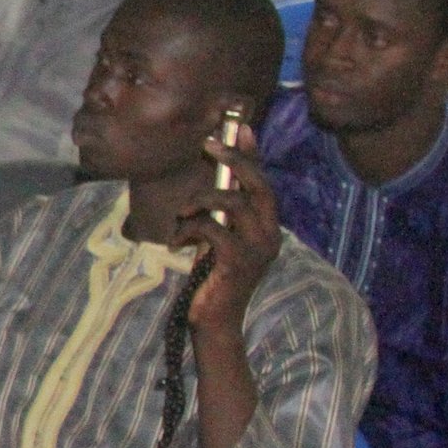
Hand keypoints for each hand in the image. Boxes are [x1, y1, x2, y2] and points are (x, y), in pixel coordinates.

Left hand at [174, 127, 281, 339]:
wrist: (213, 321)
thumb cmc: (212, 276)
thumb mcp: (218, 237)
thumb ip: (221, 211)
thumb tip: (213, 176)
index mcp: (267, 226)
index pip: (263, 182)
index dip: (252, 154)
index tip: (239, 127)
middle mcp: (270, 235)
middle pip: (258, 185)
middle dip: (233, 160)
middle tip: (207, 144)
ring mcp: (257, 249)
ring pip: (232, 203)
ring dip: (199, 201)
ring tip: (182, 216)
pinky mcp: (238, 262)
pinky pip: (212, 228)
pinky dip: (189, 228)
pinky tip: (177, 243)